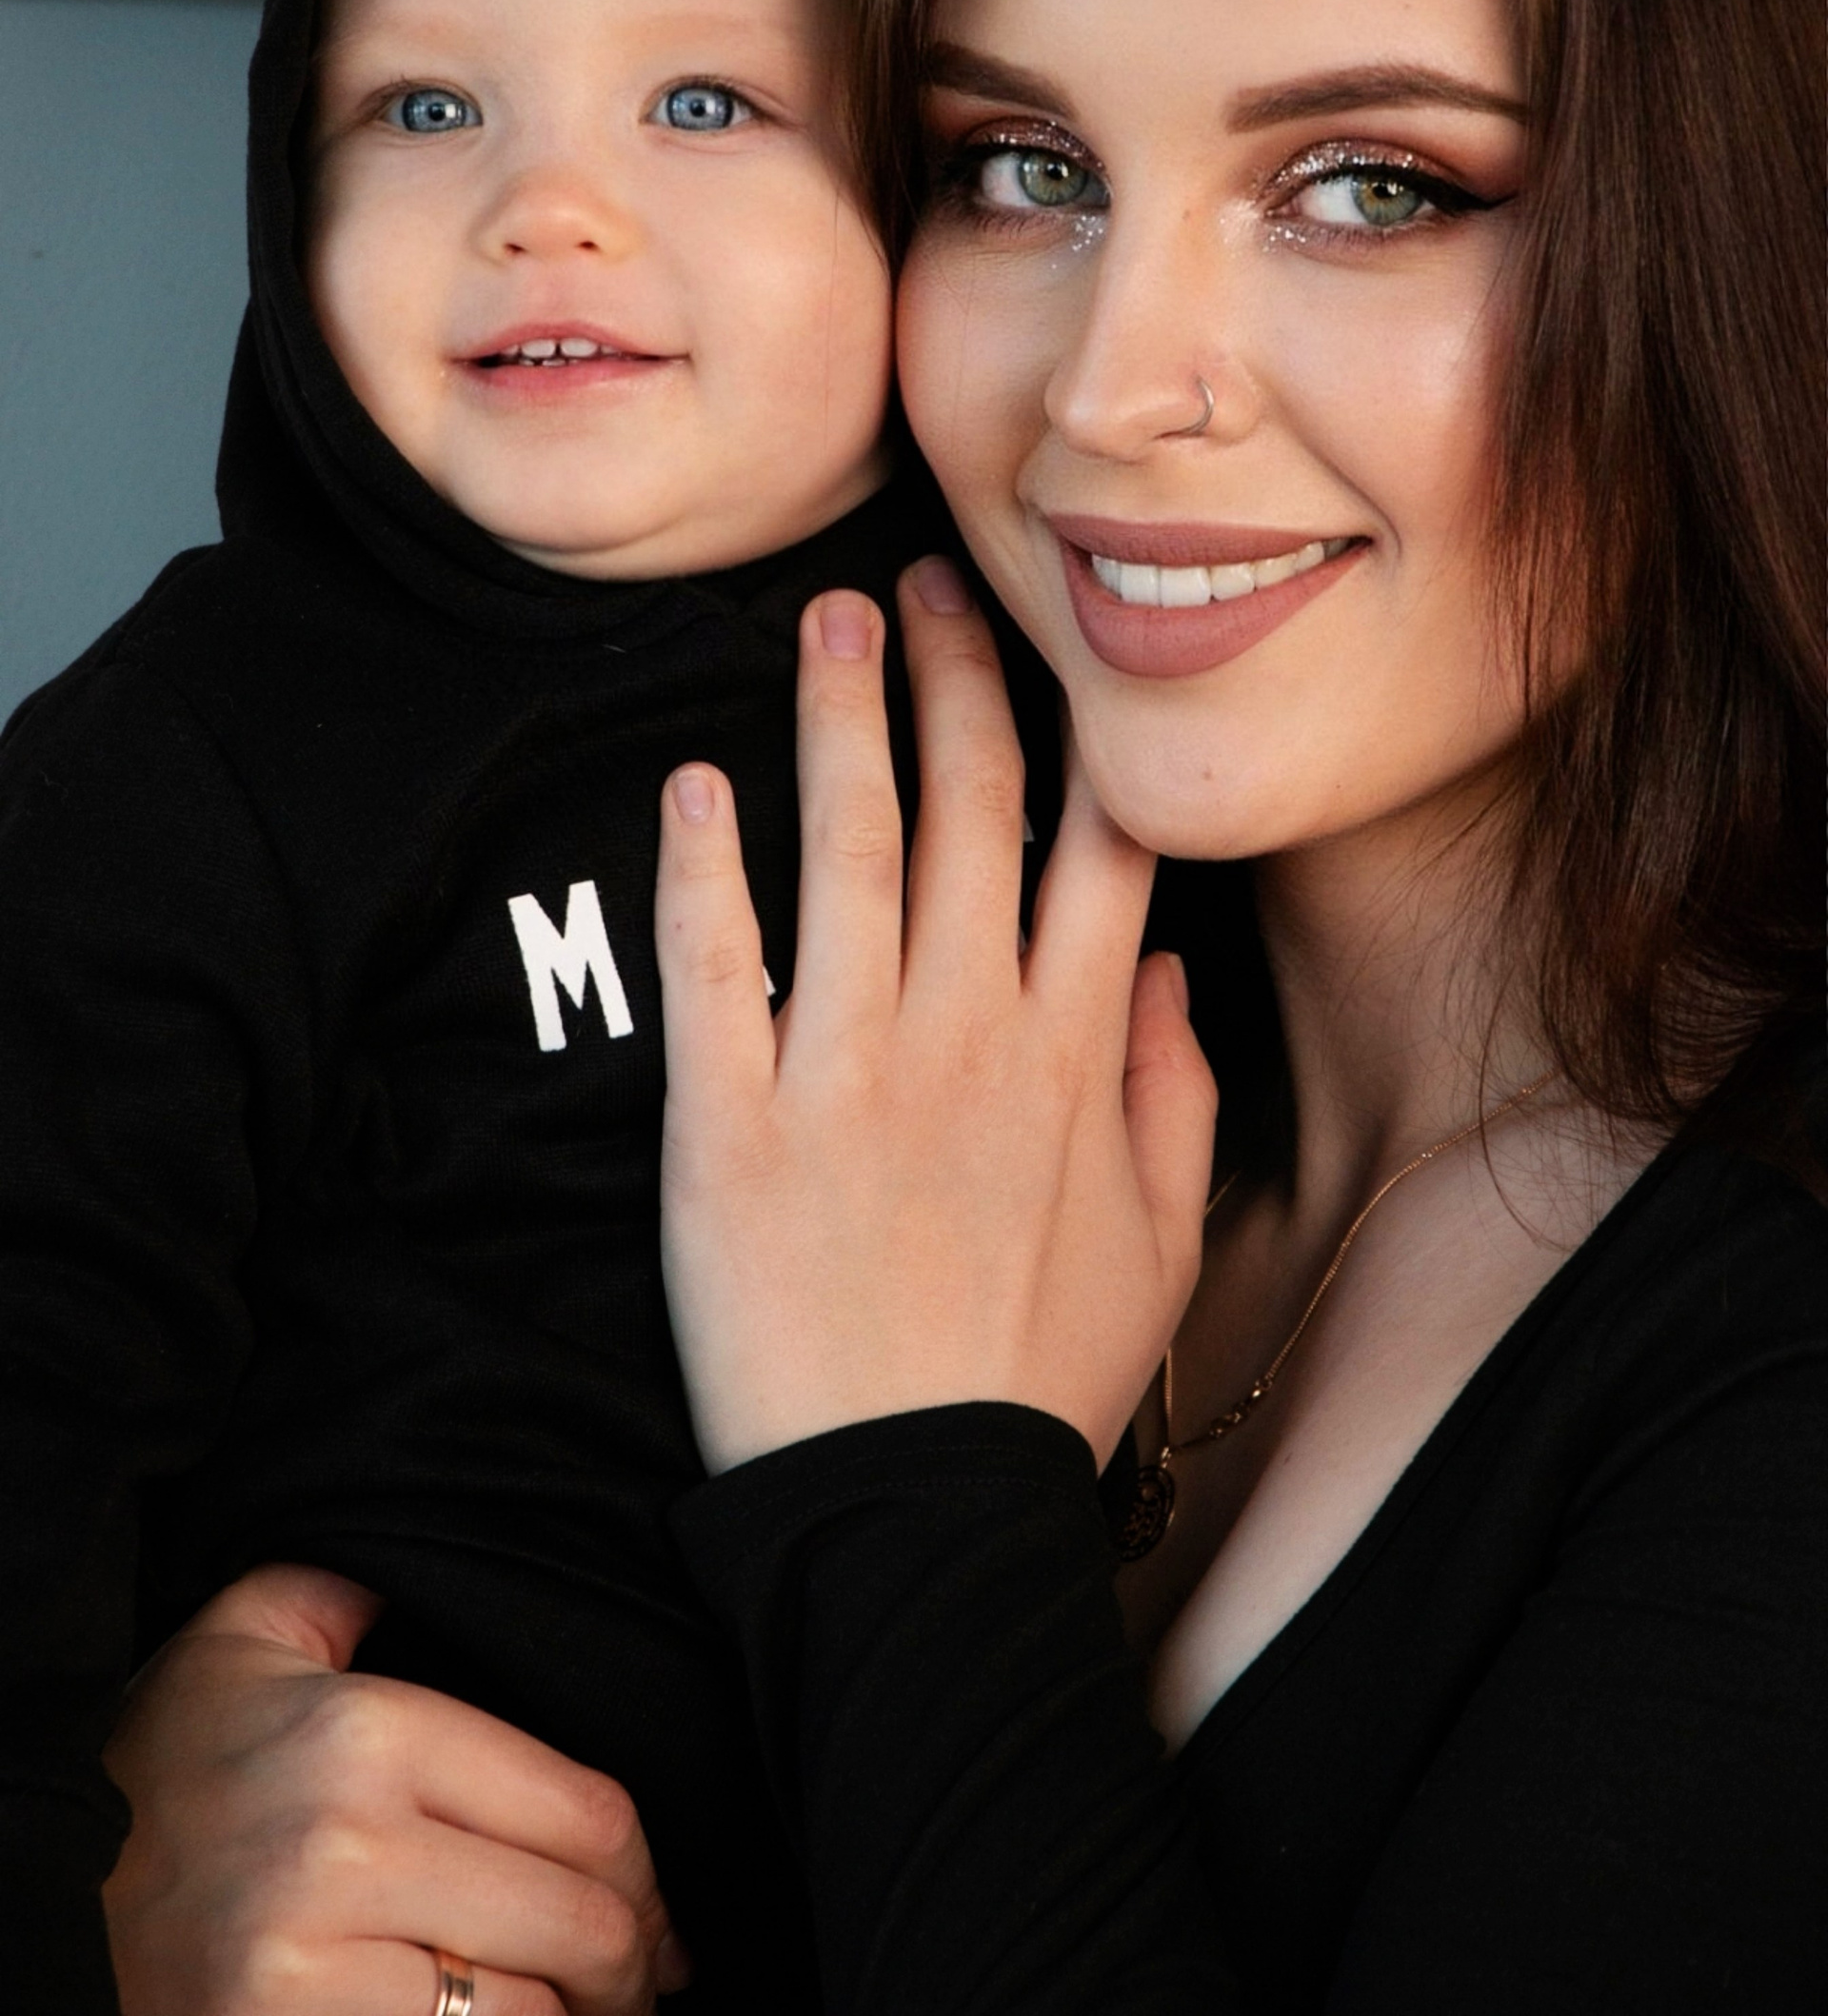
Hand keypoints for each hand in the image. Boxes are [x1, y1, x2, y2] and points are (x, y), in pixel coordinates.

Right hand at [104, 1564, 687, 2015]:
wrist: (41, 1904)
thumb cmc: (155, 1777)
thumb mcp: (243, 1640)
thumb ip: (346, 1584)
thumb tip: (433, 1549)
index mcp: (369, 1733)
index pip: (588, 1814)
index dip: (649, 1878)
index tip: (655, 1913)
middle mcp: (350, 1850)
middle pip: (578, 1925)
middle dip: (631, 1968)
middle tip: (639, 1981)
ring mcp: (313, 1969)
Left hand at [658, 558, 1217, 1475]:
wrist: (910, 1510)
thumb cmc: (1033, 1379)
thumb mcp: (1154, 1245)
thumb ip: (1169, 1092)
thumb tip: (1159, 967)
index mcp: (1075, 1053)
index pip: (1094, 847)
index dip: (1076, 728)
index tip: (1051, 638)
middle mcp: (971, 1032)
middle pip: (973, 807)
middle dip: (953, 673)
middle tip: (923, 575)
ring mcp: (849, 1069)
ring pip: (852, 848)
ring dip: (838, 718)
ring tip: (822, 617)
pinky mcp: (733, 1124)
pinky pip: (718, 964)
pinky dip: (704, 866)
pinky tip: (696, 783)